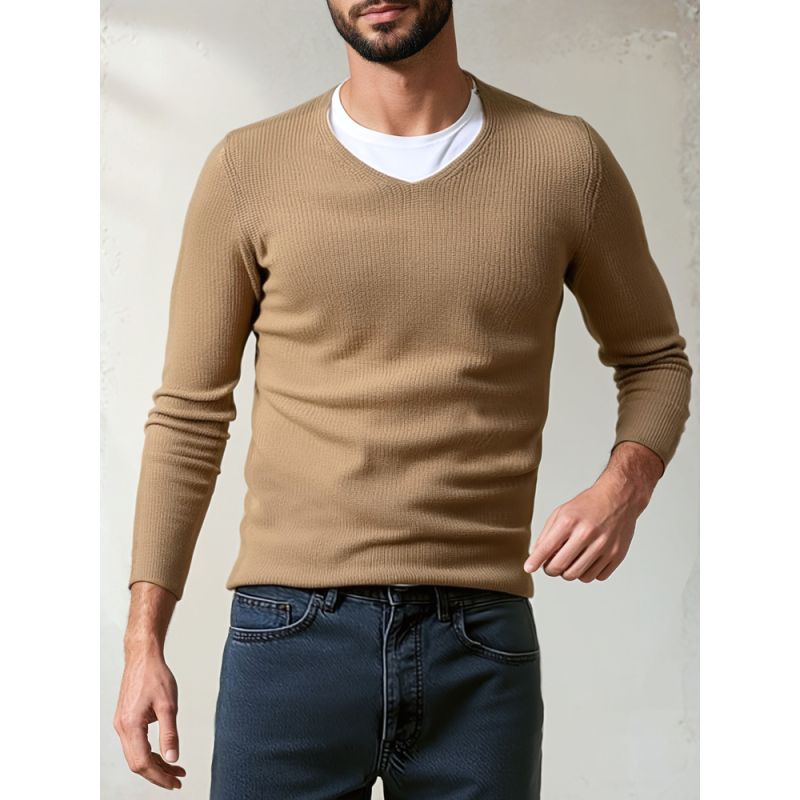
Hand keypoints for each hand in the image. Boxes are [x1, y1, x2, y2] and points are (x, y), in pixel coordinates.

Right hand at [113, 646, 185, 789]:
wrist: (142, 657)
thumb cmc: (155, 676)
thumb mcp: (168, 705)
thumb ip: (170, 733)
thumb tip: (173, 758)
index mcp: (130, 725)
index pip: (143, 762)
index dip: (159, 776)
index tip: (174, 782)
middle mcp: (121, 728)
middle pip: (137, 763)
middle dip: (158, 774)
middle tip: (177, 779)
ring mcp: (122, 724)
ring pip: (136, 755)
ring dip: (155, 764)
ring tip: (175, 768)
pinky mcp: (125, 720)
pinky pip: (135, 744)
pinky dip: (149, 752)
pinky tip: (164, 752)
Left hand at [523, 474, 647, 582]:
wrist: (619, 498)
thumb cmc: (589, 505)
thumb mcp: (561, 513)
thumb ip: (547, 535)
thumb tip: (536, 556)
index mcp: (570, 522)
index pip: (546, 549)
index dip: (535, 562)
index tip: (529, 568)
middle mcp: (587, 534)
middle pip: (561, 568)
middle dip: (551, 569)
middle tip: (552, 565)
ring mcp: (603, 546)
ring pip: (578, 576)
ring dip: (570, 572)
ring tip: (571, 560)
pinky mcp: (616, 555)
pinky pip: (596, 577)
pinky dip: (589, 572)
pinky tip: (588, 560)